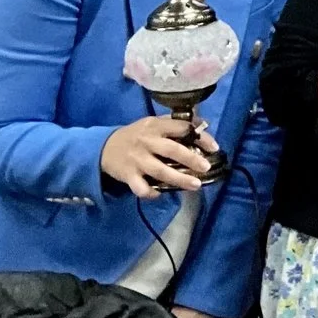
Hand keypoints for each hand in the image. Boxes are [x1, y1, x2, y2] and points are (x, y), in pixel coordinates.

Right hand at [101, 116, 218, 198]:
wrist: (103, 147)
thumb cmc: (136, 135)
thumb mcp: (152, 123)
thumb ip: (173, 125)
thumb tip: (201, 124)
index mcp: (156, 126)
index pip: (181, 128)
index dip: (200, 136)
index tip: (214, 147)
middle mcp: (147, 142)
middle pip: (172, 150)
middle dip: (191, 159)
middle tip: (206, 167)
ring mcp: (137, 159)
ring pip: (160, 171)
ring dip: (179, 179)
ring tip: (195, 185)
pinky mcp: (128, 175)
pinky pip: (141, 187)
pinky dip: (151, 192)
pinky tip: (160, 194)